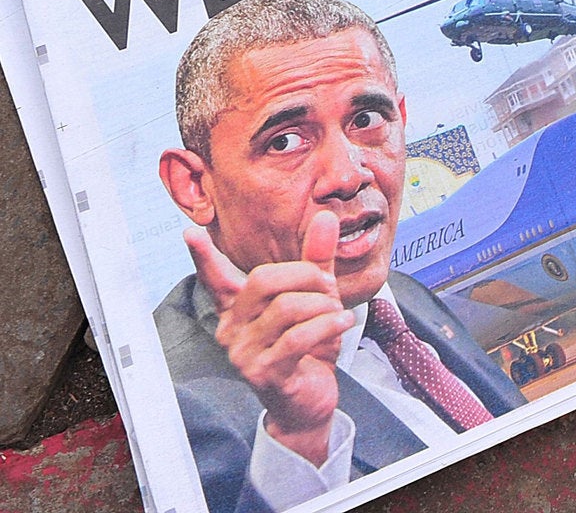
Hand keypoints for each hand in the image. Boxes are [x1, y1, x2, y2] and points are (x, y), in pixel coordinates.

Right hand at [187, 212, 350, 463]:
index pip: (216, 279)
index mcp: (239, 309)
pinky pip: (298, 336)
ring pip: (286, 307)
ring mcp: (243, 353)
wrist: (309, 400)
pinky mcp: (263, 372)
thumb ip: (317, 260)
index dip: (204, 257)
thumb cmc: (308, 346)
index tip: (190, 231)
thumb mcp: (315, 298)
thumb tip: (325, 217)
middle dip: (305, 275)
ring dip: (323, 305)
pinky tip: (343, 323)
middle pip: (263, 280)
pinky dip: (328, 324)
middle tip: (329, 287)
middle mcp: (231, 330)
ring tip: (337, 313)